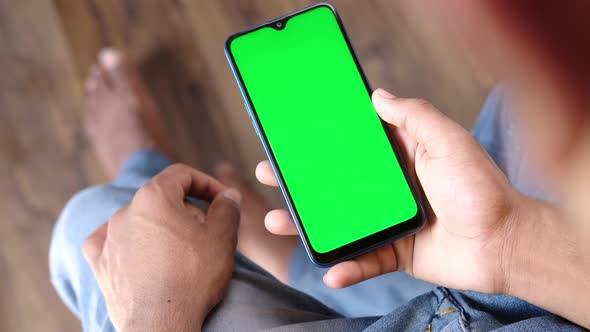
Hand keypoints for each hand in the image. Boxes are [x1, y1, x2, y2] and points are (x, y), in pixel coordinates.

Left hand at [83, 164, 241, 331]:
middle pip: (162, 198)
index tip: (222, 200)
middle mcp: (125, 211)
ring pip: (140, 221)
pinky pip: (111, 242)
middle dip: (187, 209)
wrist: (161, 324)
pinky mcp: (100, 264)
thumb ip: (227, 208)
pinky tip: (140, 252)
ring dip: (162, 228)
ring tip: (182, 249)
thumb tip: (228, 196)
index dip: (206, 184)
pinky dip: (128, 243)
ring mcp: (108, 238)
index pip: (182, 175)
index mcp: (153, 196)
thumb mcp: (222, 237)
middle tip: (207, 231)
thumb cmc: (193, 277)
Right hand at [257, 88, 524, 293]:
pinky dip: (346, 268)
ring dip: (307, 224)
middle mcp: (389, 189)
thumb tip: (377, 95)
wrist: (505, 243)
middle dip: (300, 181)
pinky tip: (331, 270)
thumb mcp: (447, 141)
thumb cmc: (480, 188)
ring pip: (339, 223)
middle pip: (335, 184)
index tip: (292, 137)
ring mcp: (388, 222)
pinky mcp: (395, 253)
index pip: (351, 147)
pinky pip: (364, 261)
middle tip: (269, 174)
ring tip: (277, 221)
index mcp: (398, 159)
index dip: (321, 142)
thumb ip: (413, 115)